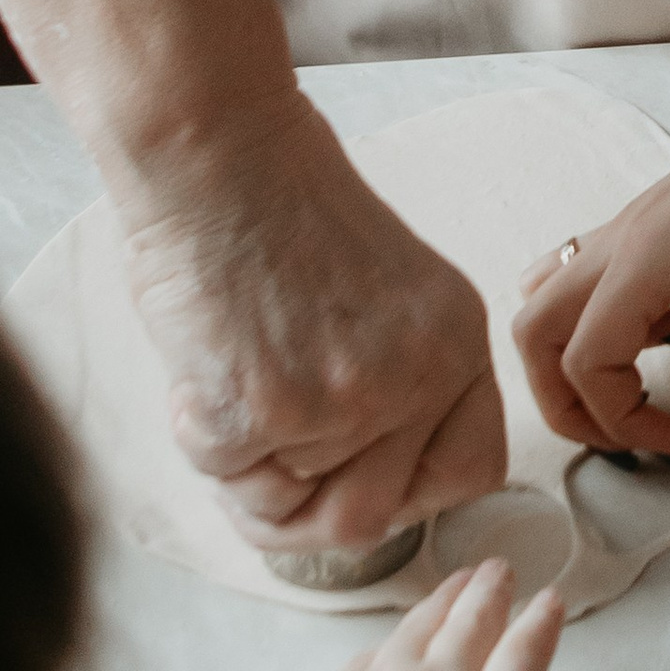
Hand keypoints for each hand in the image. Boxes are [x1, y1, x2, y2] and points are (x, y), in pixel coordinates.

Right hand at [120, 97, 503, 551]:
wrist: (219, 153)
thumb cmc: (284, 206)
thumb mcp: (395, 292)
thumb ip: (402, 377)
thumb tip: (364, 473)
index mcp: (457, 343)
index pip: (471, 472)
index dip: (408, 492)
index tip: (359, 478)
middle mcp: (416, 378)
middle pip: (372, 517)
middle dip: (308, 507)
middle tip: (265, 461)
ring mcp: (342, 400)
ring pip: (290, 511)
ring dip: (248, 476)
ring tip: (227, 398)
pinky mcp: (260, 409)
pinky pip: (226, 479)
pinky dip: (199, 441)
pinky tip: (199, 375)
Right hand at [246, 557, 563, 670]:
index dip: (387, 654)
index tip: (401, 642)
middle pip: (420, 636)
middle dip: (441, 605)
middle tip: (462, 578)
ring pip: (472, 630)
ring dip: (487, 598)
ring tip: (500, 571)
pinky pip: (526, 655)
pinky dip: (541, 626)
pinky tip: (553, 602)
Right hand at [510, 57, 669, 466]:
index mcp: (646, 255)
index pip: (582, 363)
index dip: (621, 422)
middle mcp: (622, 237)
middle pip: (534, 333)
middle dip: (565, 402)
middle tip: (633, 436)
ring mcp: (633, 222)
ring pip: (554, 300)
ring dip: (575, 358)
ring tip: (646, 389)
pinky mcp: (657, 216)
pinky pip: (593, 275)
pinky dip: (607, 320)